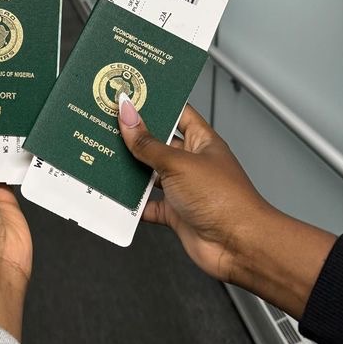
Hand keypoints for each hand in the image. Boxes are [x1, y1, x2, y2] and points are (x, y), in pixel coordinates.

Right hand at [117, 96, 335, 318]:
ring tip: (104, 157)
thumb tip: (128, 115)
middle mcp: (192, 163)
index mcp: (201, 142)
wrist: (238, 246)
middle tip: (106, 125)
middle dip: (134, 138)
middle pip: (158, 144)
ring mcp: (183, 189)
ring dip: (130, 170)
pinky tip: (117, 197)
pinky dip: (133, 204)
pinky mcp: (175, 213)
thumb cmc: (225, 200)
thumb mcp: (179, 163)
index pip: (177, 113)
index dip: (156, 104)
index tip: (130, 97)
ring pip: (149, 174)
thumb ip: (148, 143)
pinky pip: (148, 205)